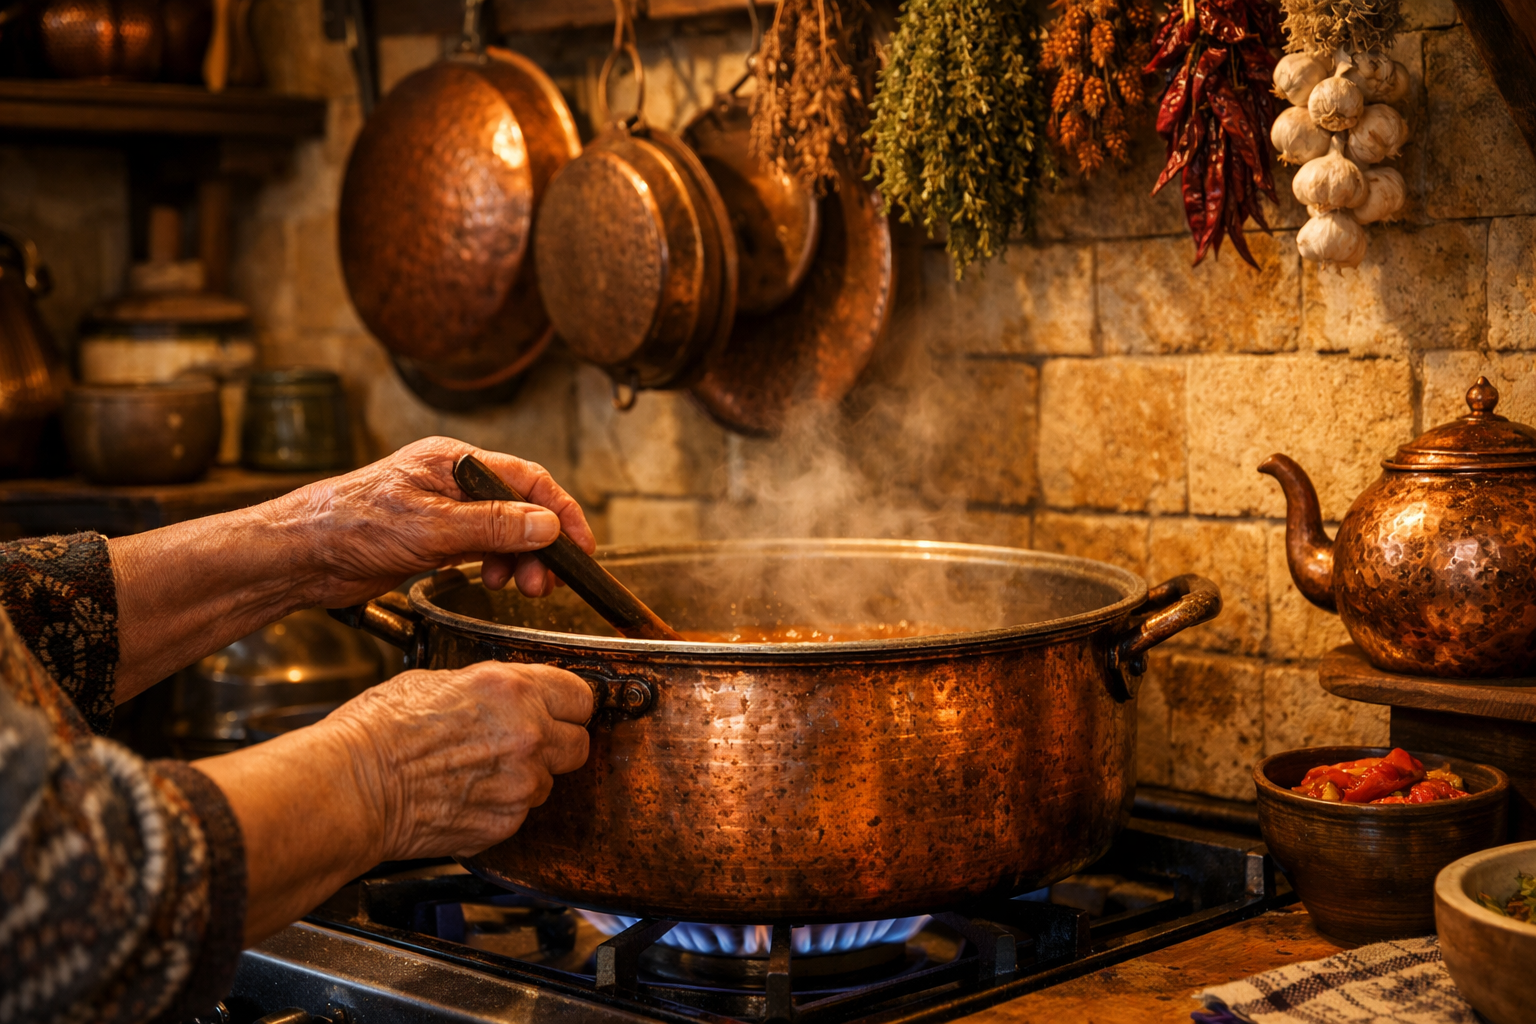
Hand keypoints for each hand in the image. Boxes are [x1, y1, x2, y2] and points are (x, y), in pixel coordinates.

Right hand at [195, 659, 593, 944]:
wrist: (351, 787)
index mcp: (513, 690)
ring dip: (527, 778)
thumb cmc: (378, 731)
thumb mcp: (437, 681)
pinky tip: (466, 794)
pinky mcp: (503, 823)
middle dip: (557, 743)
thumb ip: (489, 688)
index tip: (560, 710)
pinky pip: (520, 814)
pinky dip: (502, 807)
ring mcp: (518, 783)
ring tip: (479, 770)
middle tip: (526, 743)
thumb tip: (506, 694)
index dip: (568, 705)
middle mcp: (527, 734)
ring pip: (549, 782)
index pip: (580, 697)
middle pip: (578, 744)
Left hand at [266, 435, 595, 604]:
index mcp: (454, 461)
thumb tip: (546, 526)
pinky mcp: (431, 535)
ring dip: (518, 559)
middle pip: (519, 507)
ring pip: (502, 530)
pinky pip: (480, 545)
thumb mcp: (432, 528)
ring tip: (519, 587)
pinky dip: (495, 564)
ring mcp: (442, 508)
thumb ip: (494, 527)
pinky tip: (492, 580)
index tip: (581, 546)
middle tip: (544, 582)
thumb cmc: (350, 527)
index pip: (528, 479)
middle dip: (540, 545)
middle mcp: (452, 480)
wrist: (300, 555)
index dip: (561, 512)